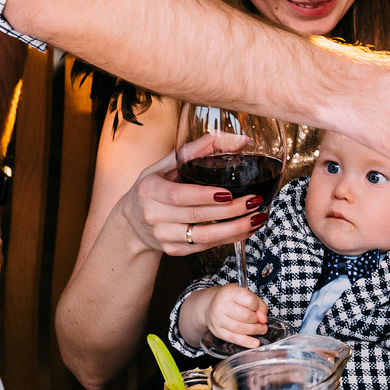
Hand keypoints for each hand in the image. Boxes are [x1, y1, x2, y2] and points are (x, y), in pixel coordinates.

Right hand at [120, 131, 267, 254]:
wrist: (132, 221)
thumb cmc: (155, 186)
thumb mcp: (167, 164)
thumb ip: (199, 149)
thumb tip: (238, 140)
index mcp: (150, 190)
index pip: (178, 196)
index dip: (204, 196)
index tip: (228, 193)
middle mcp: (154, 216)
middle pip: (196, 216)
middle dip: (229, 211)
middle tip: (254, 201)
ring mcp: (163, 236)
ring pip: (204, 237)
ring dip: (235, 229)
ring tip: (258, 217)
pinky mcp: (174, 250)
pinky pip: (205, 247)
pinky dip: (229, 239)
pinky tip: (247, 229)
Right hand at [197, 284, 269, 349]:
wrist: (211, 305)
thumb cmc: (231, 299)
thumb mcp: (246, 294)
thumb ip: (259, 304)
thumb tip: (263, 319)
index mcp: (230, 293)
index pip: (250, 301)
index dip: (257, 306)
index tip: (258, 308)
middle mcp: (222, 306)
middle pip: (246, 317)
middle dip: (257, 321)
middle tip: (261, 322)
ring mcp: (218, 320)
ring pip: (241, 329)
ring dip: (254, 331)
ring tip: (261, 329)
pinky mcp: (218, 331)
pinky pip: (234, 338)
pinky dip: (246, 342)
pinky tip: (254, 343)